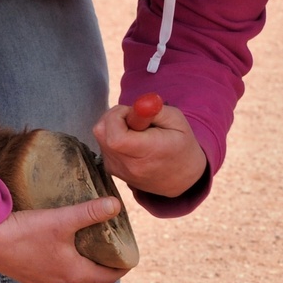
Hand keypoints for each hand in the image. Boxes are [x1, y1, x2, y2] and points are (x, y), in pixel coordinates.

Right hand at [0, 198, 127, 282]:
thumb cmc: (25, 232)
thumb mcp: (62, 219)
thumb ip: (90, 212)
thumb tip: (116, 205)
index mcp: (71, 274)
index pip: (106, 278)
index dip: (121, 268)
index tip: (129, 257)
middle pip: (88, 275)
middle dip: (100, 261)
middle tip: (109, 242)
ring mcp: (39, 281)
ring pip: (68, 272)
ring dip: (79, 259)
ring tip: (85, 238)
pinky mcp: (25, 274)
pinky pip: (50, 269)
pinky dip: (60, 258)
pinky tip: (57, 241)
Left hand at [92, 102, 206, 196]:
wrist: (180, 178)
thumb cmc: (181, 146)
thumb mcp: (177, 120)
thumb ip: (154, 110)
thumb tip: (137, 104)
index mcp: (147, 153)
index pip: (115, 136)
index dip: (118, 116)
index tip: (133, 113)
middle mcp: (128, 165)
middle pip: (102, 132)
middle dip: (114, 116)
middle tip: (135, 118)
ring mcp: (117, 169)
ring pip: (101, 136)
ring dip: (114, 125)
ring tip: (137, 130)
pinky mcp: (111, 169)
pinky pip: (103, 144)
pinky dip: (114, 135)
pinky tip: (132, 140)